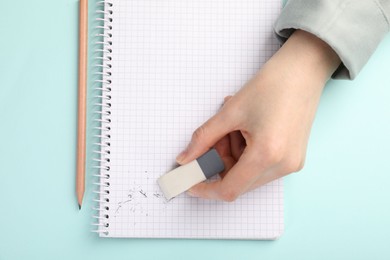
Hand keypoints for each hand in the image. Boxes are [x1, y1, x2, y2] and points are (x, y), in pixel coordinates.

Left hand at [176, 30, 340, 200]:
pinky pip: (260, 166)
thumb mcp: (230, 112)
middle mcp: (283, 166)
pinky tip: (245, 130)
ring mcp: (290, 164)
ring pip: (247, 174)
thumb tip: (185, 159)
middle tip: (213, 139)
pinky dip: (245, 153)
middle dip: (219, 163)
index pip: (229, 189)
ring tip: (234, 126)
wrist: (303, 71)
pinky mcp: (293, 159)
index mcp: (267, 155)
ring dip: (232, 155)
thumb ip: (203, 139)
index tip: (190, 182)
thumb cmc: (272, 85)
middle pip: (238, 181)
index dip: (205, 189)